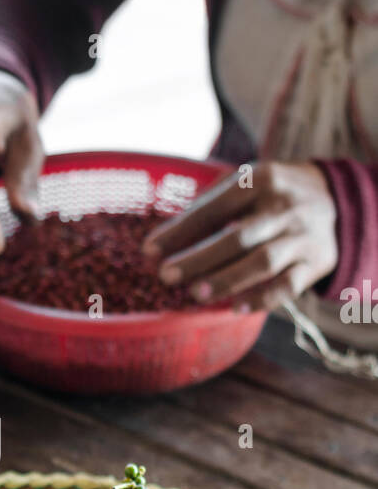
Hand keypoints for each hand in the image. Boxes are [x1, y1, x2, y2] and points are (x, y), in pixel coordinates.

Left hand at [144, 161, 337, 311]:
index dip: (180, 230)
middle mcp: (284, 207)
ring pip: (262, 262)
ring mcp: (301, 237)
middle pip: (237, 237)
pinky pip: (288, 285)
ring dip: (227, 280)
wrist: (340, 202)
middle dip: (199, 258)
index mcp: (262, 180)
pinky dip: (262, 298)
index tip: (148, 250)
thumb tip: (165, 237)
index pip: (214, 208)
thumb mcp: (249, 183)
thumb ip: (211, 204)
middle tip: (166, 276)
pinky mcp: (315, 263)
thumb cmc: (275, 196)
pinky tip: (237, 308)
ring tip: (196, 294)